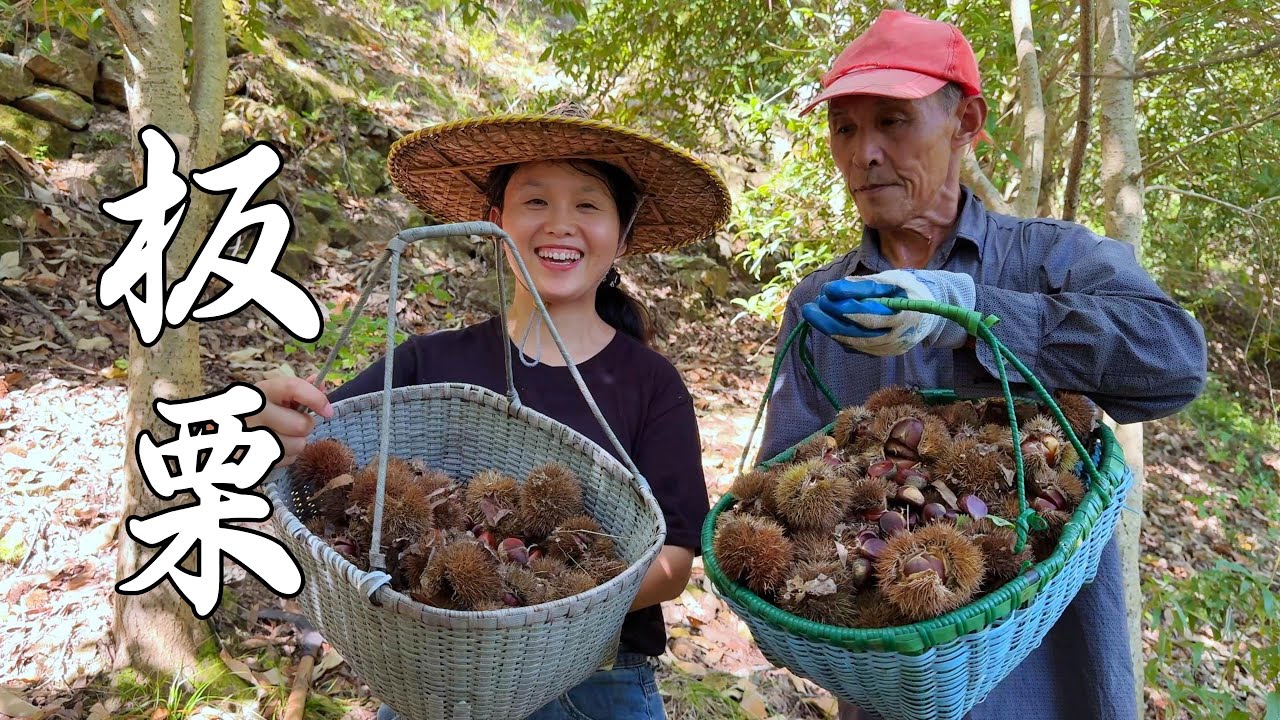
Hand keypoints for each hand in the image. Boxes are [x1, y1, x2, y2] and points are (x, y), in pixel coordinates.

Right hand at [247, 374, 332, 466]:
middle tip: (294, 424)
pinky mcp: (255, 460)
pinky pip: (289, 459)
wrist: (221, 435)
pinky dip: (287, 455)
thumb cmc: (253, 413)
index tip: (327, 410)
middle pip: (301, 424)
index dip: (316, 398)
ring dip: (297, 442)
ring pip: (298, 445)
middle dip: (305, 425)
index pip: (292, 388)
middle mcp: (253, 414)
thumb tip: (319, 382)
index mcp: (258, 393)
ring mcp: (252, 439)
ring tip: (282, 436)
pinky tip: (274, 447)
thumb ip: (295, 390)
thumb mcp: (269, 397)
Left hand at [801, 269, 975, 355]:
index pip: (867, 311)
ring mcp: (890, 348)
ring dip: (829, 328)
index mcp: (905, 313)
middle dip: (829, 318)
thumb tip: (832, 290)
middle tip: (810, 306)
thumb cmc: (909, 289)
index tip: (826, 290)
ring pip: (853, 342)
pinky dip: (839, 336)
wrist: (932, 312)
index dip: (844, 301)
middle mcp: (898, 335)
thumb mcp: (892, 279)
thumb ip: (864, 285)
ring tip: (812, 313)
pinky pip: (856, 348)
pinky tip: (826, 324)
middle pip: (856, 330)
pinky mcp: (882, 354)